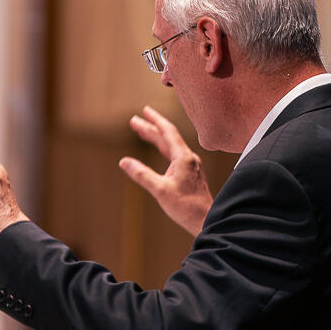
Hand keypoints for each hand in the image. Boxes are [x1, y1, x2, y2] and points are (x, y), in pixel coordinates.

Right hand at [120, 105, 212, 235]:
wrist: (206, 219)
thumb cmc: (185, 206)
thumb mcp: (160, 190)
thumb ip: (142, 174)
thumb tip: (124, 162)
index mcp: (183, 158)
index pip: (168, 132)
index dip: (155, 120)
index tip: (144, 110)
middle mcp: (188, 158)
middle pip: (167, 137)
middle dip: (150, 128)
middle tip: (135, 120)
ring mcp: (190, 165)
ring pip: (171, 146)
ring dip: (156, 137)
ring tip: (143, 131)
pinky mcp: (190, 173)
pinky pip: (174, 154)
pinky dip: (163, 148)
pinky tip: (160, 150)